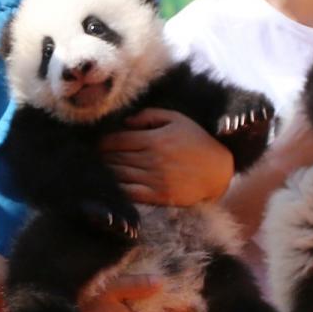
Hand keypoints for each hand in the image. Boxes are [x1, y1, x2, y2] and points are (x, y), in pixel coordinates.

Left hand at [100, 109, 233, 205]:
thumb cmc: (196, 141)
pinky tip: (111, 186)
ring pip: (119, 175)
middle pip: (115, 158)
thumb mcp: (176, 119)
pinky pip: (130, 193)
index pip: (117, 140)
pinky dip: (117, 189)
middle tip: (94, 158)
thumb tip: (125, 122)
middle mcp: (153, 159)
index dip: (102, 143)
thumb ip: (149, 115)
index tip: (96, 144)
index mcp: (154, 139)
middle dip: (102, 158)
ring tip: (100, 170)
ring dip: (107, 173)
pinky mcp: (159, 196)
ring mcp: (155, 179)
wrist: (218, 171)